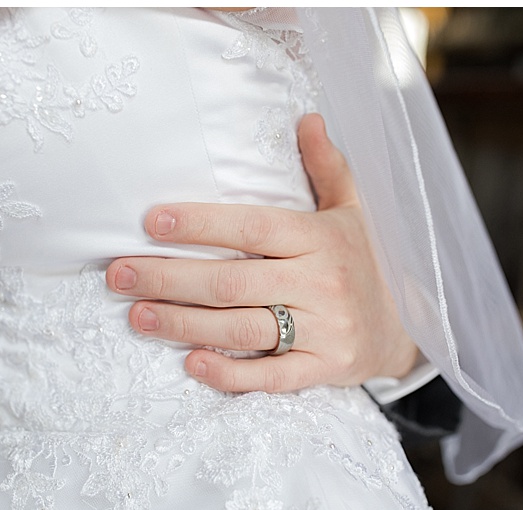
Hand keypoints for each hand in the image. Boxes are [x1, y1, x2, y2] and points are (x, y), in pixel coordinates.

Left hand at [106, 113, 416, 392]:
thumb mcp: (352, 211)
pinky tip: (191, 363)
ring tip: (137, 315)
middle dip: (169, 278)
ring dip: (183, 324)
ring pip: (243, 328)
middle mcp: (323, 284)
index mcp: (324, 239)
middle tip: (118, 274)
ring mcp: (325, 330)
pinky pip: (271, 377)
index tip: (152, 221)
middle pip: (234, 281)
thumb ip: (327, 167)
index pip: (255, 227)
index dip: (202, 224)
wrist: (405, 329)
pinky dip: (230, 374)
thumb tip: (307, 118)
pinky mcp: (325, 369)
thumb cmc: (363, 262)